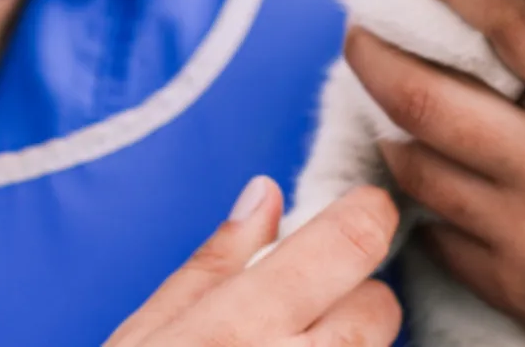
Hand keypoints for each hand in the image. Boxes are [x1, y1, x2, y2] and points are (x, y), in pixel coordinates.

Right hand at [105, 177, 403, 346]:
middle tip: (298, 315)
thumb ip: (212, 264)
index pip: (354, 241)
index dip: (366, 214)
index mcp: (242, 327)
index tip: (363, 208)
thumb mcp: (143, 336)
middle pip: (381, 307)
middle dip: (353, 299)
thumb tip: (265, 193)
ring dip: (346, 346)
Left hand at [346, 0, 524, 346]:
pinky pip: (434, 229)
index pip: (509, 22)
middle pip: (427, 98)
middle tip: (358, 33)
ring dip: (390, 128)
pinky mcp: (513, 284)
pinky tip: (429, 179)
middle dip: (375, 56)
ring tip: (385, 105)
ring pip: (417, 164)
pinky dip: (422, 200)